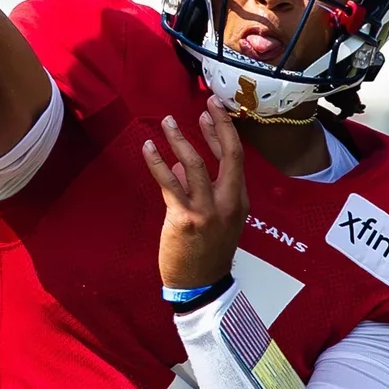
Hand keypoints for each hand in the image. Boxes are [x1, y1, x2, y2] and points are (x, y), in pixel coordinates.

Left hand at [142, 95, 248, 288]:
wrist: (201, 285)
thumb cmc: (206, 252)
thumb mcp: (215, 219)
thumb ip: (200, 190)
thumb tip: (180, 166)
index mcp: (239, 201)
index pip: (235, 158)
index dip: (224, 131)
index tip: (214, 110)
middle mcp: (228, 203)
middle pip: (228, 155)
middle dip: (218, 125)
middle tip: (207, 103)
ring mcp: (208, 211)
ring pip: (196, 165)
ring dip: (180, 139)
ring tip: (167, 122)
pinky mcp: (185, 219)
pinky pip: (170, 184)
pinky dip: (158, 163)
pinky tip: (148, 148)